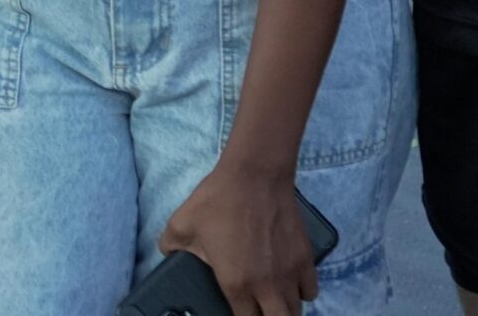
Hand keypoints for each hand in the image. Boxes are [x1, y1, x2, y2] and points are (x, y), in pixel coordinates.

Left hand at [160, 164, 316, 315]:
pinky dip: (301, 292)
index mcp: (236, 283)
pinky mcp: (306, 258)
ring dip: (283, 308)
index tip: (235, 309)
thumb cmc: (218, 200)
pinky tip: (289, 282)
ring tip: (272, 300)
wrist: (255, 175)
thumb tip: (167, 253)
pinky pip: (310, 290)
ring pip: (294, 310)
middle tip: (256, 308)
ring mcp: (291, 273)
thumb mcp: (182, 223)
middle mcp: (267, 286)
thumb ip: (171, 245)